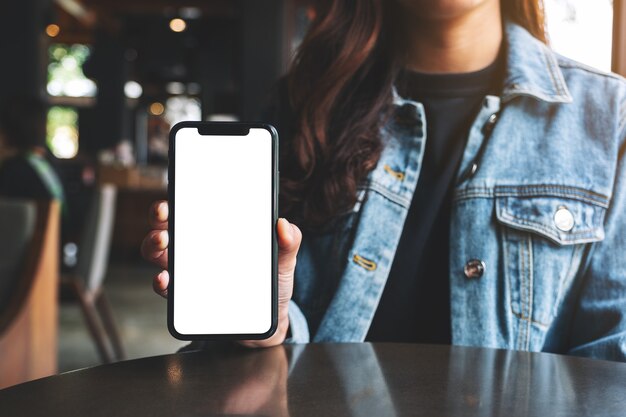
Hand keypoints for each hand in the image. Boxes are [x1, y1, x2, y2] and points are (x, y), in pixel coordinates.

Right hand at [140, 200, 301, 346]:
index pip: (193, 207)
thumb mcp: (283, 260)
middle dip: (160, 217)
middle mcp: (195, 247)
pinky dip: (161, 282)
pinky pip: (166, 288)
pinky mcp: (185, 298)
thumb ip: (289, 242)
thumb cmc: (271, 282)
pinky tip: (166, 279)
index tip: (177, 192)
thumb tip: (283, 224)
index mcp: (216, 231)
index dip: (180, 196)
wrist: (269, 320)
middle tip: (165, 215)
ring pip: (158, 253)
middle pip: (167, 226)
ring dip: (153, 244)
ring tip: (163, 243)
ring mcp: (188, 271)